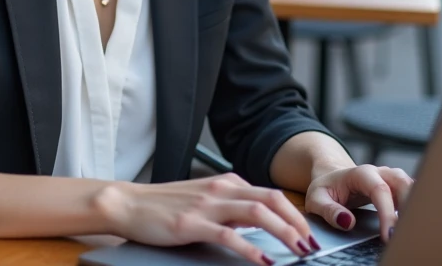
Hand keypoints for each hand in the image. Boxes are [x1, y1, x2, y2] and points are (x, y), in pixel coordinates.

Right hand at [97, 173, 322, 264]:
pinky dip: (250, 248)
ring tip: (299, 251)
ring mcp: (207, 205)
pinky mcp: (192, 223)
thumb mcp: (204, 198)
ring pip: (257, 213)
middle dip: (297, 222)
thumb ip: (231, 205)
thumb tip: (261, 220)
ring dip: (284, 232)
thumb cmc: (165, 205)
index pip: (270, 194)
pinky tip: (264, 260)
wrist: (129, 203)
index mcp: (226, 182)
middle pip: (271, 200)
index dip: (295, 214)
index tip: (308, 233)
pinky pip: (229, 235)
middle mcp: (221, 189)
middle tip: (311, 243)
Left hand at [305, 165, 413, 244]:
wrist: (331, 177)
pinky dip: (415, 206)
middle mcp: (379, 172)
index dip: (387, 213)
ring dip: (415, 206)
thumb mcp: (316, 199)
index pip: (379, 190)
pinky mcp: (396, 186)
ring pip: (411, 186)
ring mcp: (390, 178)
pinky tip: (413, 222)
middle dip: (408, 207)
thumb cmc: (325, 188)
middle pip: (402, 183)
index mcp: (360, 173)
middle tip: (404, 234)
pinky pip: (412, 192)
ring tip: (412, 229)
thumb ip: (329, 210)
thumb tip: (348, 222)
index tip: (388, 235)